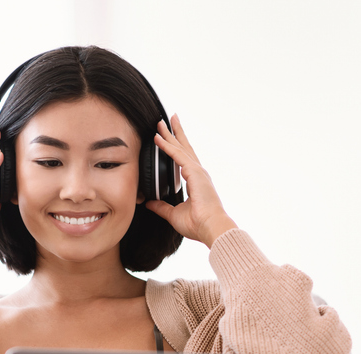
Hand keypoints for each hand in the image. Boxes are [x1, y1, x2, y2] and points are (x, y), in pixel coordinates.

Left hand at [144, 115, 236, 247]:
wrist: (210, 228)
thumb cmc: (198, 224)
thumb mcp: (174, 214)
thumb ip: (162, 207)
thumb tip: (150, 203)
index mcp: (196, 181)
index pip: (184, 159)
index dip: (176, 147)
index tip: (170, 135)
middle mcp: (198, 173)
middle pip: (185, 147)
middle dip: (176, 132)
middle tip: (169, 118)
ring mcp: (197, 171)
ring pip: (181, 147)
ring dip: (170, 133)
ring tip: (162, 121)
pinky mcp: (194, 173)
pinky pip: (177, 156)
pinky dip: (167, 146)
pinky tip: (158, 138)